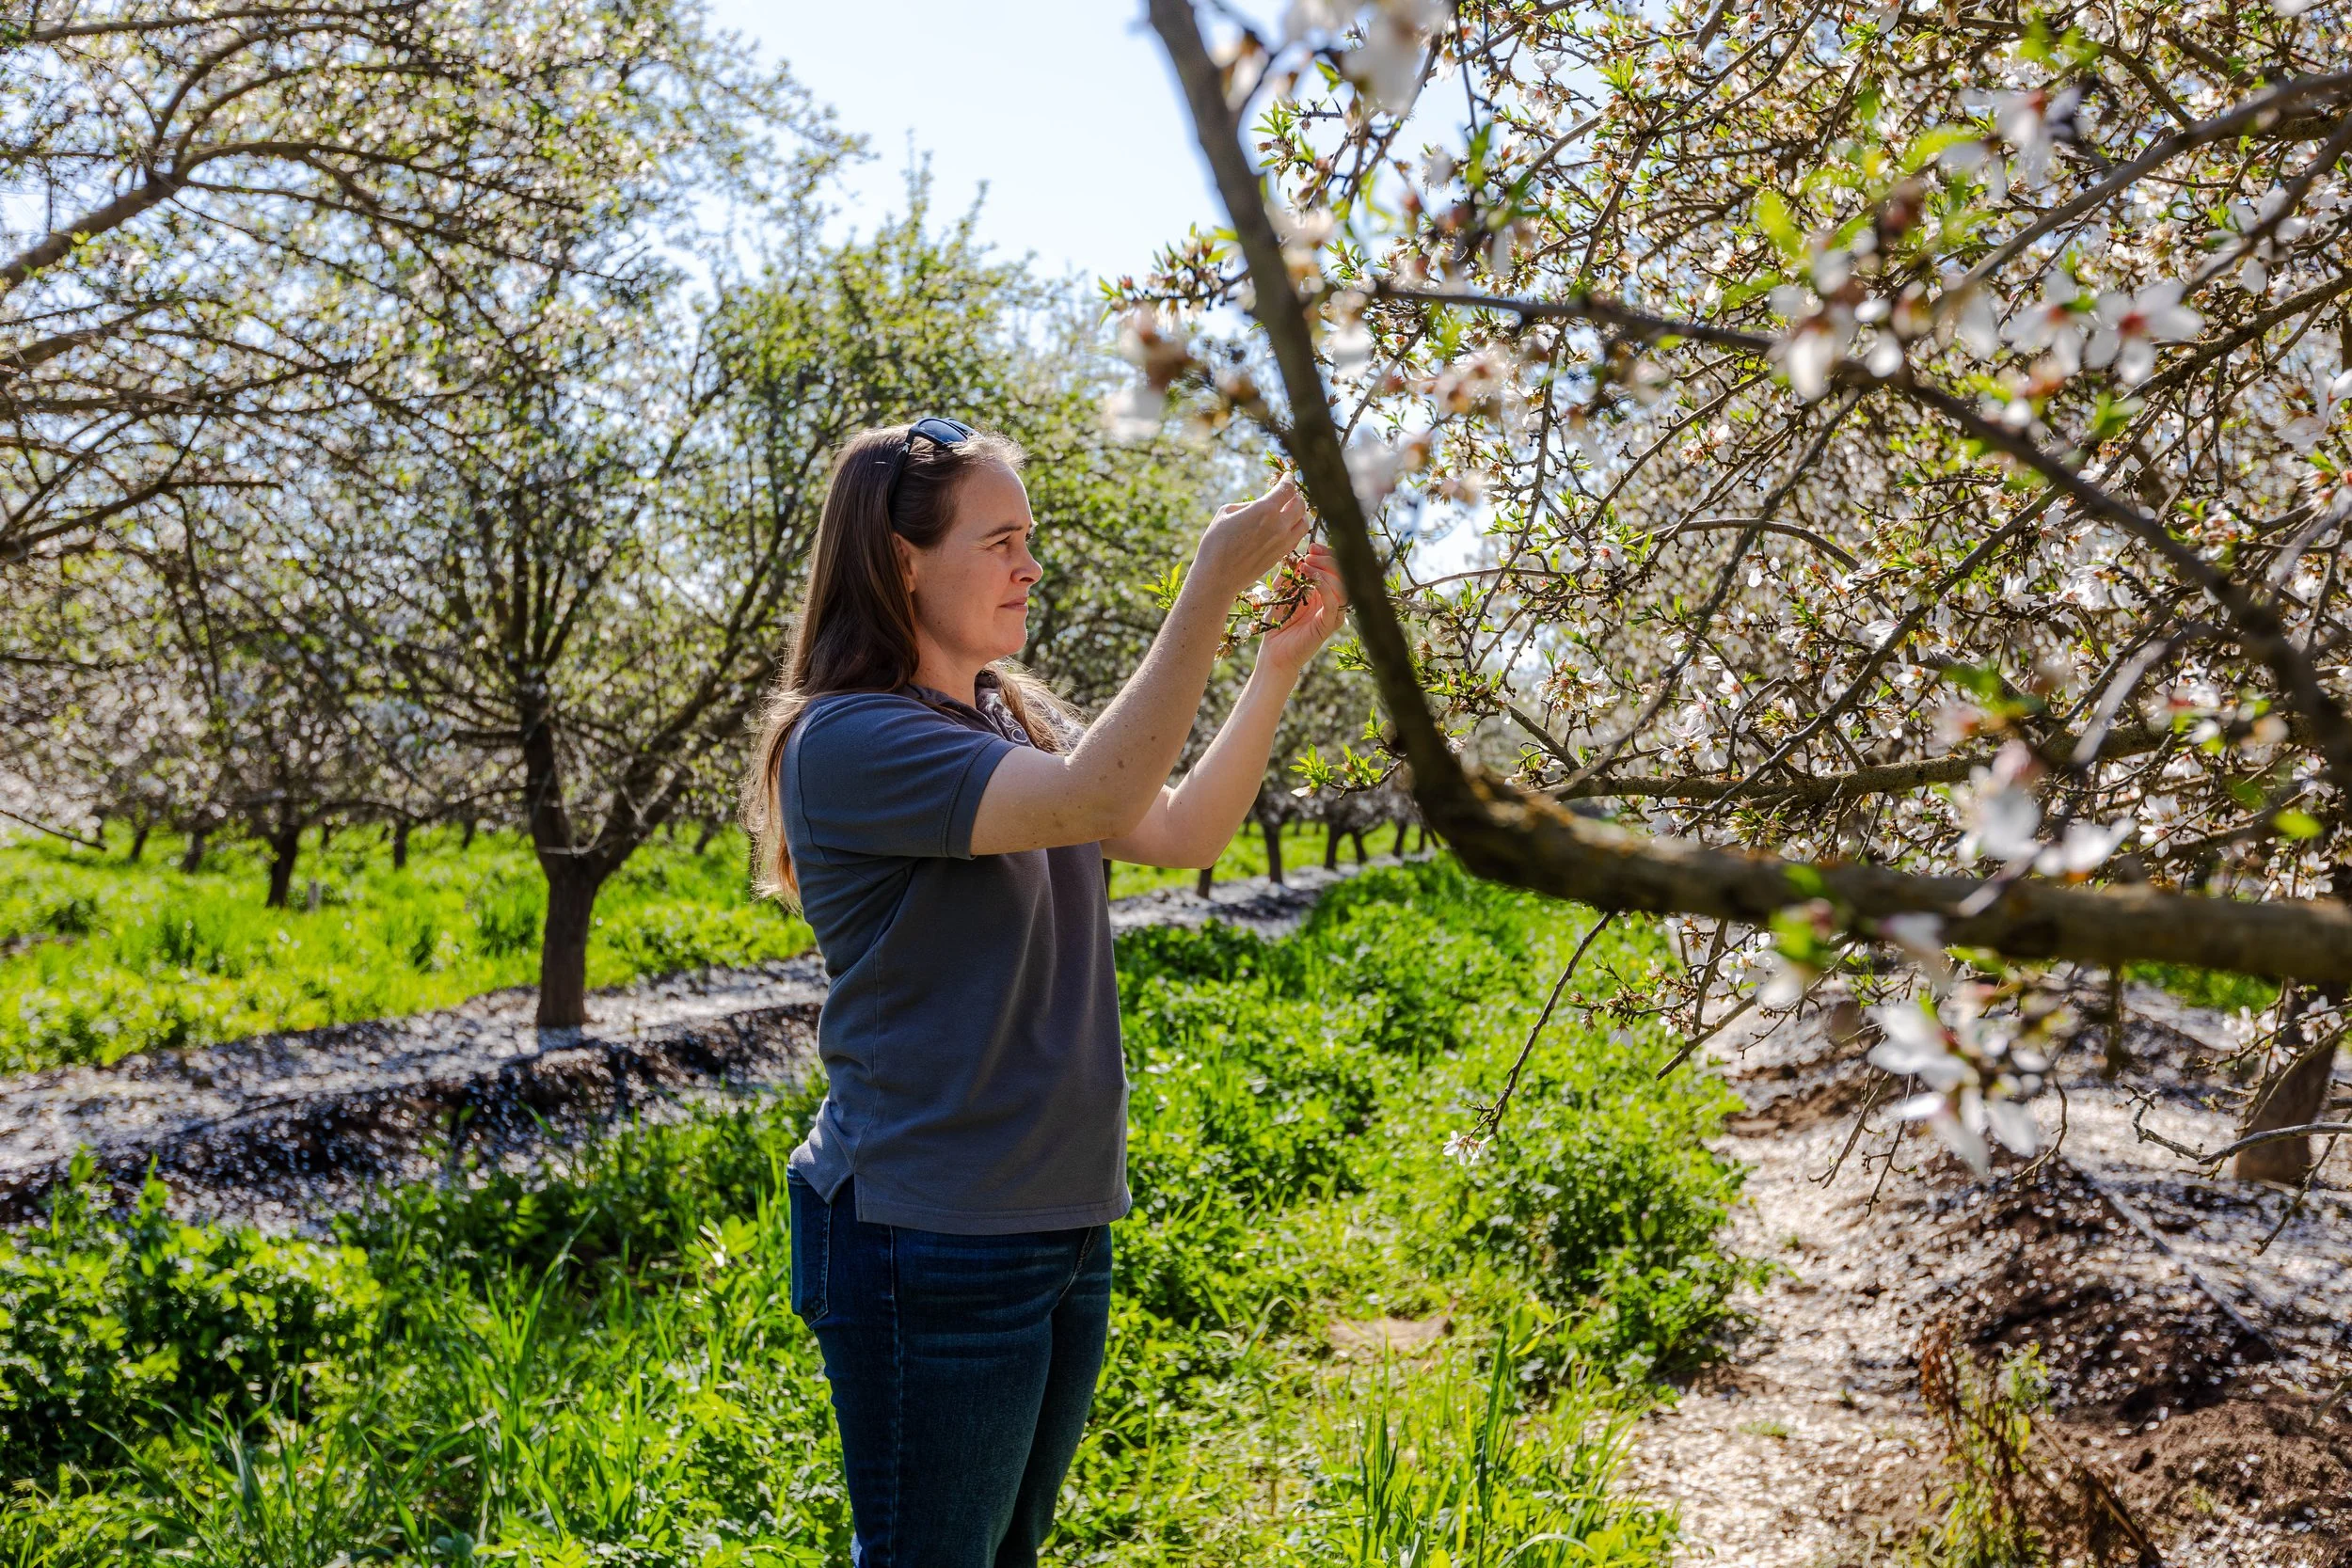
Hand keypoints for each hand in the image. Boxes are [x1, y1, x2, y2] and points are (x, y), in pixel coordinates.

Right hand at [1194, 477, 1309, 597]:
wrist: (1217, 577)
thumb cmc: (1215, 543)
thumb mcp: (1226, 513)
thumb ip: (1249, 505)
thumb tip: (1260, 505)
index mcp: (1265, 510)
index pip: (1287, 489)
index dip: (1289, 479)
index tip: (1288, 476)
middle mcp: (1279, 525)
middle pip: (1301, 505)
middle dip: (1295, 496)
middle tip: (1288, 494)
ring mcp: (1283, 543)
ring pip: (1304, 523)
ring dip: (1300, 514)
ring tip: (1291, 511)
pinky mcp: (1281, 556)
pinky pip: (1297, 538)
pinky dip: (1296, 529)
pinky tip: (1287, 527)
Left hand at [1257, 542, 1346, 675]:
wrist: (1274, 651)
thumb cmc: (1277, 623)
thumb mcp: (1280, 592)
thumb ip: (1288, 575)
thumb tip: (1295, 555)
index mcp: (1323, 591)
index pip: (1335, 567)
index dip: (1326, 553)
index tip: (1312, 546)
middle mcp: (1331, 600)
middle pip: (1343, 573)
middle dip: (1327, 559)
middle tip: (1309, 555)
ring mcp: (1332, 613)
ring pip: (1344, 586)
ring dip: (1327, 572)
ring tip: (1307, 567)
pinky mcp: (1328, 625)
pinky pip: (1336, 605)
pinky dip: (1328, 589)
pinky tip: (1314, 581)